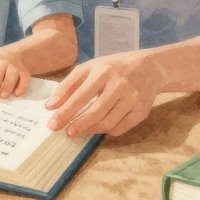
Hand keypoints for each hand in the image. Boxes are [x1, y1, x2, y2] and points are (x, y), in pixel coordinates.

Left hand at [44, 51, 162, 136]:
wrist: (150, 67)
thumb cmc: (114, 67)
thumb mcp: (90, 68)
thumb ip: (68, 85)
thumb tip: (50, 106)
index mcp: (103, 71)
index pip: (80, 95)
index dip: (65, 112)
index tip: (53, 124)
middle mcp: (120, 84)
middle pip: (95, 112)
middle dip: (78, 125)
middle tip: (66, 132)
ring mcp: (133, 99)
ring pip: (107, 123)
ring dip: (90, 129)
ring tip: (80, 129)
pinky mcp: (142, 111)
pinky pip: (120, 128)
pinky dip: (107, 130)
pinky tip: (100, 126)